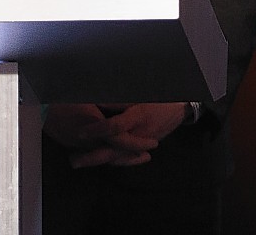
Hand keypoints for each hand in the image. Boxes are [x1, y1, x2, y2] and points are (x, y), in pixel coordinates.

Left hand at [44, 102, 188, 168]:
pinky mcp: (143, 147)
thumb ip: (119, 99)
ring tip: (78, 161)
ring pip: (118, 157)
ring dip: (97, 160)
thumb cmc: (161, 96)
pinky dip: (111, 161)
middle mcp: (140, 134)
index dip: (98, 129)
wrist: (182, 108)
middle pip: (114, 150)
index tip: (81, 131)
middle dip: (92, 156)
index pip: (115, 127)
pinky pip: (126, 158)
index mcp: (139, 116)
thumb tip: (97, 100)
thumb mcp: (141, 93)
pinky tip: (98, 161)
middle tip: (73, 160)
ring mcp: (142, 144)